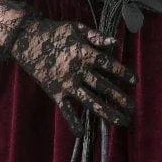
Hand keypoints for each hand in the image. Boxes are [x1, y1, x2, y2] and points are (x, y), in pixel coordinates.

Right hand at [0, 0, 136, 137]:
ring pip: (90, 101)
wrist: (27, 39)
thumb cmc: (55, 32)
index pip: (109, 65)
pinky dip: (72, 121)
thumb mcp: (77, 28)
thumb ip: (97, 37)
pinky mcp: (54, 92)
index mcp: (85, 53)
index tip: (134, 81)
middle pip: (104, 87)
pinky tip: (81, 133)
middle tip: (133, 108)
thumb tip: (116, 44)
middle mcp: (78, 71)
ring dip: (107, 113)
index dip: (123, 73)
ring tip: (121, 121)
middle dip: (120, 98)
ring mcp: (66, 83)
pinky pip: (65, 109)